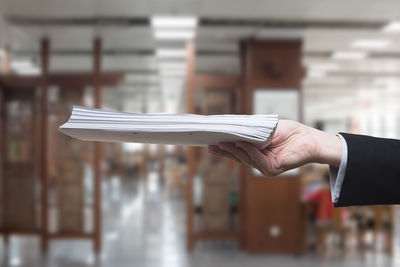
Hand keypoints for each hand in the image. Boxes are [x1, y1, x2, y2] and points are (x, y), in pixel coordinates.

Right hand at [208, 120, 341, 175]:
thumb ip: (251, 131)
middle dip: (224, 151)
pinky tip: (241, 144)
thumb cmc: (290, 132)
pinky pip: (258, 159)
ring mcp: (266, 167)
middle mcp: (259, 162)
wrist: (310, 138)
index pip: (237, 151)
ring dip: (234, 150)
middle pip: (238, 157)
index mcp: (257, 153)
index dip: (224, 148)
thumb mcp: (266, 128)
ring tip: (222, 142)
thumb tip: (233, 126)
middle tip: (210, 146)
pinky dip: (249, 151)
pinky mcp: (273, 168)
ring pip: (246, 158)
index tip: (211, 143)